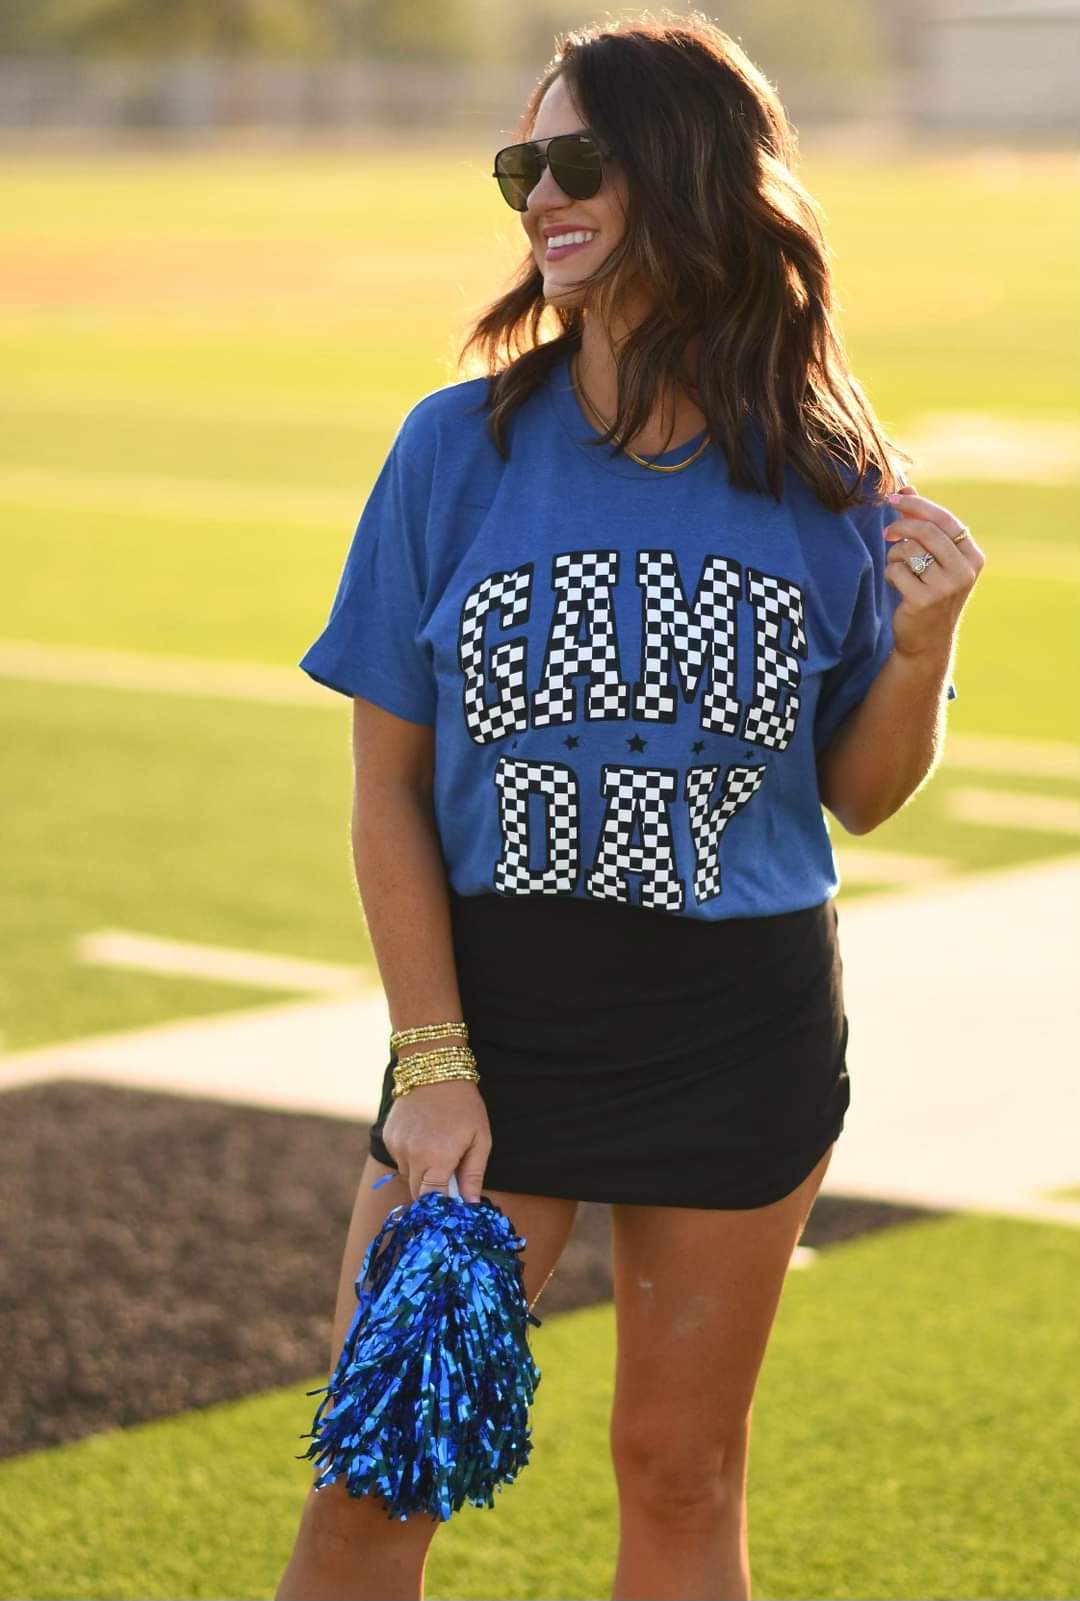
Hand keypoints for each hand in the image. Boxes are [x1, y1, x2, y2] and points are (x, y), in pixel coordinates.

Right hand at [381, 1077, 491, 1203]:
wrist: (435, 1070)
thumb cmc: (465, 1106)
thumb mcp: (480, 1139)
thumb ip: (473, 1175)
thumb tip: (469, 1205)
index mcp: (437, 1158)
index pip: (432, 1201)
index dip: (442, 1207)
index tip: (453, 1205)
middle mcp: (412, 1155)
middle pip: (417, 1193)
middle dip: (433, 1192)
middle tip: (450, 1173)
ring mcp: (397, 1145)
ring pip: (407, 1176)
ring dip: (421, 1173)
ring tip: (437, 1148)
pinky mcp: (388, 1136)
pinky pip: (399, 1159)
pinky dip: (411, 1156)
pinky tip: (423, 1136)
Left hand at [882, 484, 985, 664]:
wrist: (927, 640)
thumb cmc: (929, 592)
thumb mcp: (934, 558)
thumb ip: (923, 524)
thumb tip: (905, 488)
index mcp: (973, 556)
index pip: (944, 519)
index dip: (917, 505)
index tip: (894, 498)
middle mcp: (964, 570)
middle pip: (926, 530)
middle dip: (900, 526)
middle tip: (886, 533)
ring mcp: (946, 586)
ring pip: (908, 550)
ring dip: (895, 556)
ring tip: (900, 570)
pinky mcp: (924, 599)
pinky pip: (896, 570)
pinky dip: (891, 575)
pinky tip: (899, 587)